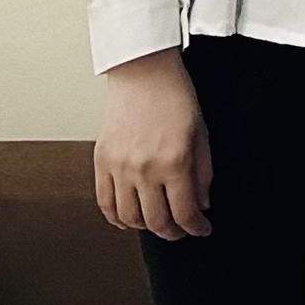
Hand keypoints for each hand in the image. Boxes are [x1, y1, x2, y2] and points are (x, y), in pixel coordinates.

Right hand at [95, 49, 211, 240]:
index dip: (196, 228)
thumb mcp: (201, 134)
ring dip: (146, 226)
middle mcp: (144, 168)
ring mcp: (120, 166)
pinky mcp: (101, 161)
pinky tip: (129, 217)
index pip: (185, 213)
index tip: (202, 229)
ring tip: (157, 221)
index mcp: (174, 161)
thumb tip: (201, 205)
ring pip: (129, 218)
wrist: (143, 72)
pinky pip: (105, 203)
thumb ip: (203, 174)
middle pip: (157, 222)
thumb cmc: (174, 96)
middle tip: (182, 229)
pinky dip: (117, 217)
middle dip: (174, 232)